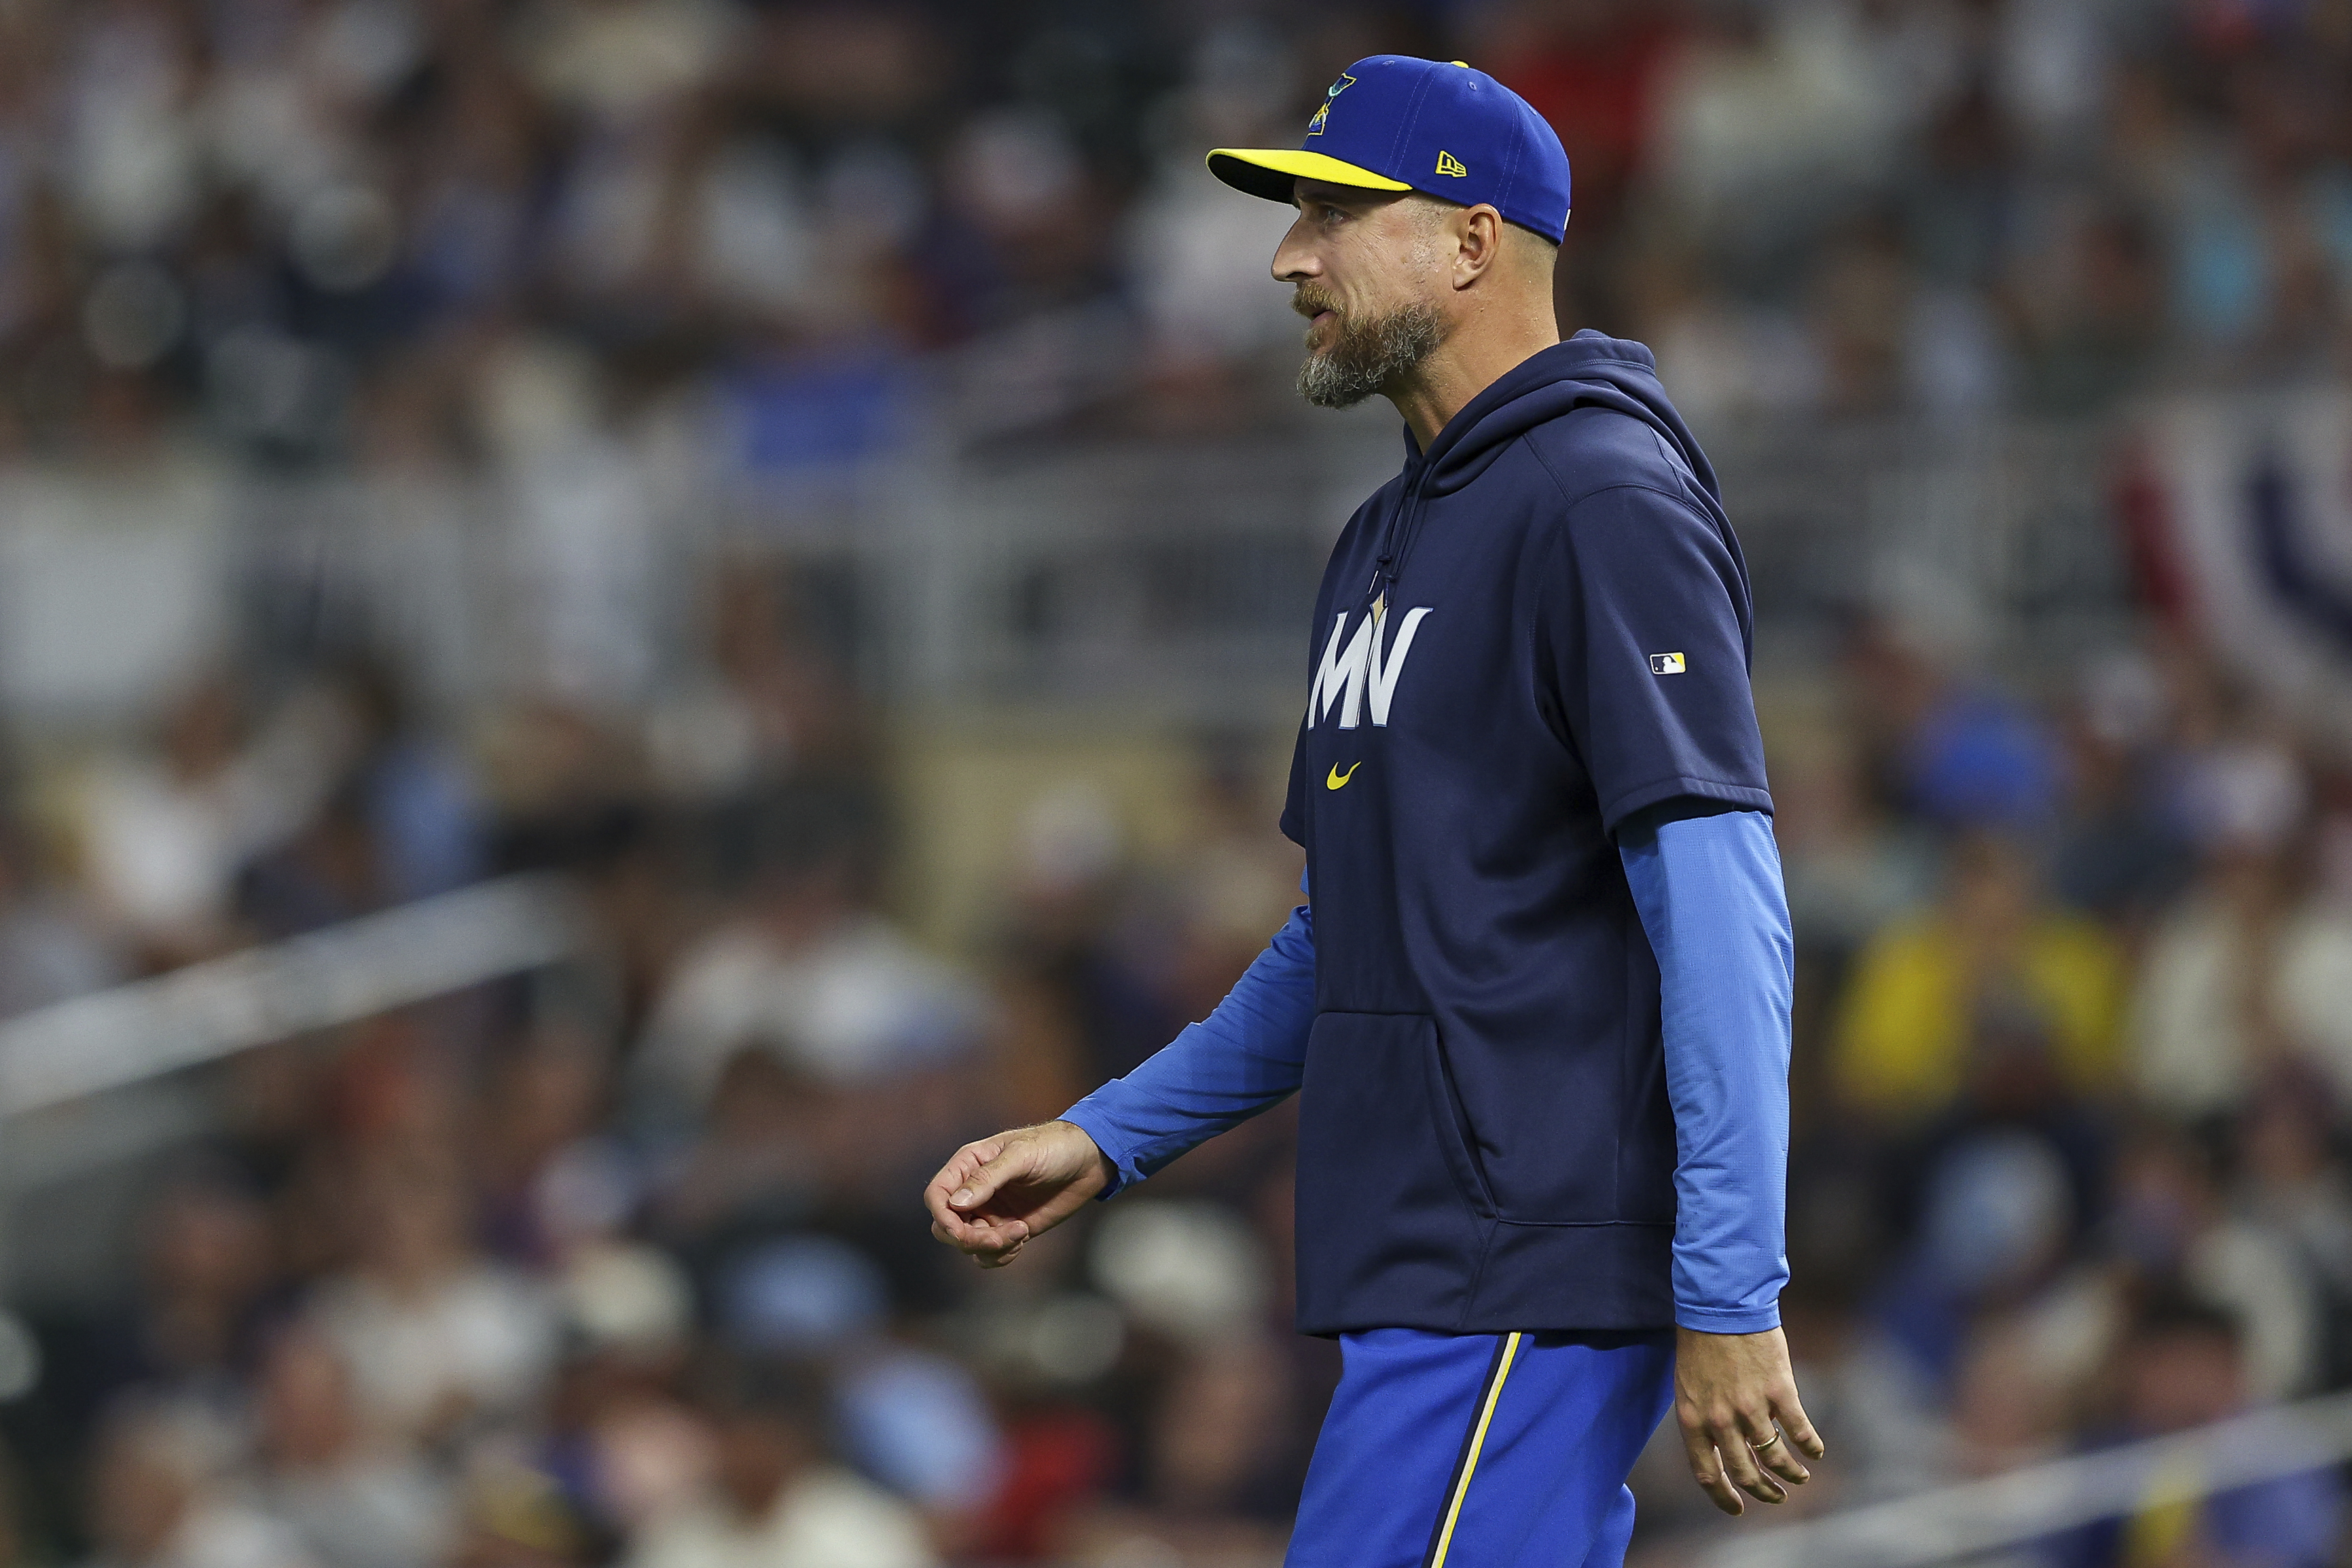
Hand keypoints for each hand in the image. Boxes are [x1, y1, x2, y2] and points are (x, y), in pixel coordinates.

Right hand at [923, 1121, 1113, 1268]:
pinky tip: (1023, 1238)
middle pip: (946, 1226)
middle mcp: (974, 1192)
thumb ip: (988, 1178)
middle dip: (968, 1238)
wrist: (1088, 1161)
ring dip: (990, 1247)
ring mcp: (990, 1213)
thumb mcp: (1021, 1156)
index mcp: (969, 1165)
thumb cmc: (1054, 1147)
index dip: (942, 1216)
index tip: (961, 1229)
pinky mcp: (1008, 1230)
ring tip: (1021, 1233)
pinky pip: (989, 1255)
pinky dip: (1000, 1255)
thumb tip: (956, 1204)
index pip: (937, 1195)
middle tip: (1000, 1237)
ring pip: (968, 1244)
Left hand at [1673, 1325, 1824, 1515]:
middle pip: (1745, 1473)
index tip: (1738, 1508)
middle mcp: (1720, 1420)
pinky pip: (1799, 1431)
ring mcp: (1751, 1407)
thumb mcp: (1687, 1384)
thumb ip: (1702, 1416)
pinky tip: (1815, 1450)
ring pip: (1775, 1458)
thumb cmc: (1700, 1340)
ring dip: (1790, 1473)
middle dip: (1763, 1491)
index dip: (1723, 1497)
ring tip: (1800, 1478)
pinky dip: (1810, 1446)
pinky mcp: (1779, 1392)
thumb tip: (1717, 1445)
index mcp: (1691, 1419)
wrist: (1719, 1303)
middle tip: (1776, 1497)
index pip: (1706, 1473)